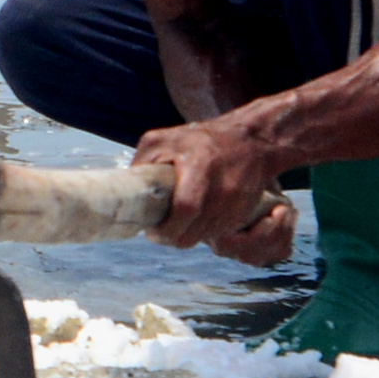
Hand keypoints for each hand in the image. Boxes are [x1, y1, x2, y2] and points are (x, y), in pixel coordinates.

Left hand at [133, 119, 298, 261]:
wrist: (251, 141)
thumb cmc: (201, 140)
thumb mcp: (163, 140)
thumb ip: (142, 162)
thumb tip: (127, 190)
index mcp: (201, 165)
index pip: (185, 208)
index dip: (166, 228)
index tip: (152, 230)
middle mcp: (223, 187)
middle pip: (193, 232)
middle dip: (172, 237)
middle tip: (160, 231)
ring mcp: (236, 203)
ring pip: (204, 237)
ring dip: (187, 236)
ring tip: (176, 223)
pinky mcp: (243, 213)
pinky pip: (218, 234)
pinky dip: (203, 232)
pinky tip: (195, 219)